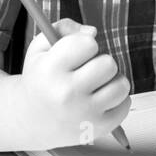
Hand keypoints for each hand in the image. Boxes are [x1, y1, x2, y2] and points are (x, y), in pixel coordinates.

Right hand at [17, 19, 130, 148]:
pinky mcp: (99, 128)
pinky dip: (117, 100)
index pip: (88, 43)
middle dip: (100, 63)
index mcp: (50, 71)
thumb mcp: (40, 48)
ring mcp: (84, 114)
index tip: (76, 54)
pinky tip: (98, 101)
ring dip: (111, 82)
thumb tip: (92, 32)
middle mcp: (66, 94)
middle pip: (108, 63)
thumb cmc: (41, 78)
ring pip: (121, 84)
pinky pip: (126, 104)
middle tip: (85, 72)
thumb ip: (64, 28)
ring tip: (93, 86)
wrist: (29, 120)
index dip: (85, 45)